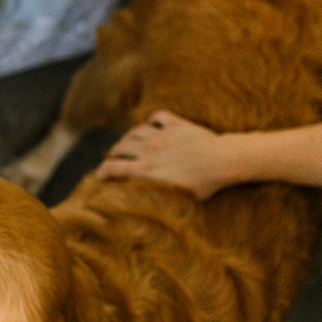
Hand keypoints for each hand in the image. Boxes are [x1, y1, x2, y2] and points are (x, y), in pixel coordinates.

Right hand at [96, 110, 230, 199]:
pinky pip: (159, 116)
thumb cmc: (203, 184)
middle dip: (113, 152)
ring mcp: (162, 135)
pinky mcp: (177, 124)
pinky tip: (152, 122)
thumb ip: (160, 196)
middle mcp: (148, 150)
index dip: (102, 172)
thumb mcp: (177, 198)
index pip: (114, 168)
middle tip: (112, 157)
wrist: (222, 160)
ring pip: (135, 131)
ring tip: (127, 141)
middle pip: (120, 147)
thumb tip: (151, 205)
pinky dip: (153, 119)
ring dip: (128, 136)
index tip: (99, 175)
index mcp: (145, 170)